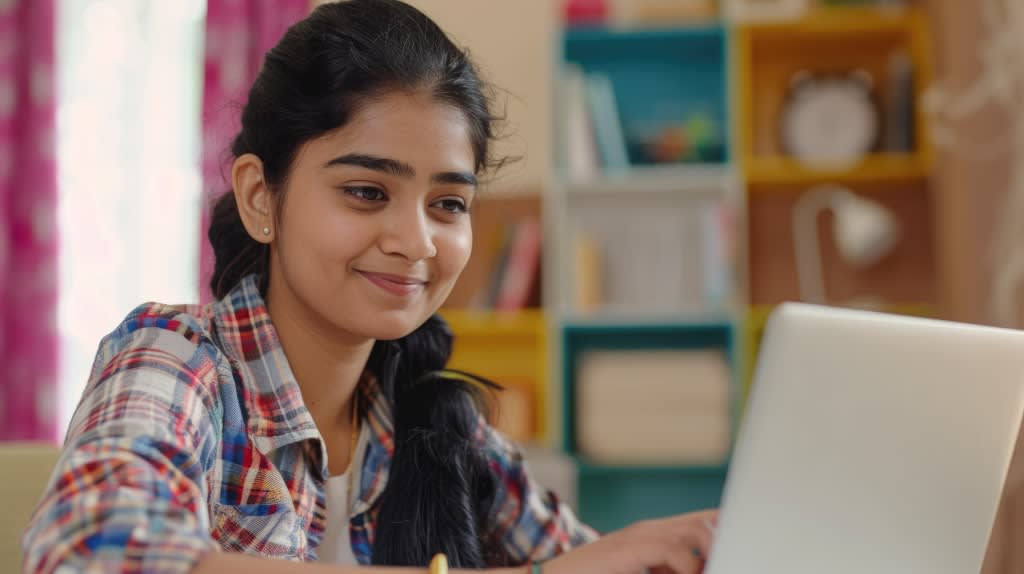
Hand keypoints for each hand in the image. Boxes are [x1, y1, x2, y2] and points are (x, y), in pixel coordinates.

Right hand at [541, 510, 717, 573]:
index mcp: (655, 534)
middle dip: (723, 545)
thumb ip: (669, 570)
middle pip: (706, 522)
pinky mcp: (628, 548)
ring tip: (700, 571)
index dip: (727, 528)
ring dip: (706, 558)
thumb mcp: (643, 573)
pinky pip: (672, 550)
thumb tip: (701, 568)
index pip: (703, 519)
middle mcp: (650, 529)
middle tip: (725, 564)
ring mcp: (638, 535)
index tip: (742, 545)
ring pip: (696, 531)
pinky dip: (686, 568)